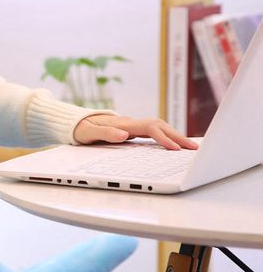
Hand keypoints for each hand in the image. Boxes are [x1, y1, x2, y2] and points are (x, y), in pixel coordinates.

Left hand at [73, 114, 199, 150]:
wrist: (77, 122)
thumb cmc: (82, 128)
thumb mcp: (89, 133)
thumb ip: (106, 133)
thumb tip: (124, 135)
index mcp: (123, 124)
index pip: (150, 128)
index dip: (163, 138)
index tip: (175, 149)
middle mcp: (131, 123)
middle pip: (160, 126)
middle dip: (178, 137)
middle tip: (194, 149)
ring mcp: (133, 126)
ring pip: (160, 128)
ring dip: (175, 136)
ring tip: (191, 148)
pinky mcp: (134, 131)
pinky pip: (155, 132)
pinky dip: (168, 138)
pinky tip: (176, 146)